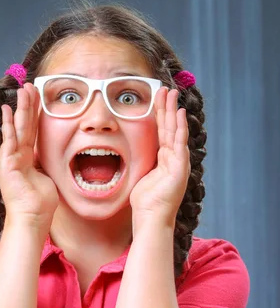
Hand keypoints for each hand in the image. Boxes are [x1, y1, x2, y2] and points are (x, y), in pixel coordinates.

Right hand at [0, 83, 58, 230]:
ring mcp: (12, 160)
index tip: (37, 98)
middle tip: (30, 86)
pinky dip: (9, 126)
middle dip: (28, 106)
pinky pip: (9, 141)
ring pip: (18, 129)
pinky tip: (7, 111)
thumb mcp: (47, 179)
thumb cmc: (40, 205)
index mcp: (28, 160)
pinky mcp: (8, 165)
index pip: (33, 132)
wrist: (32, 219)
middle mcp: (18, 157)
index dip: (35, 115)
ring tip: (21, 90)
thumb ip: (46, 165)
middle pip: (25, 126)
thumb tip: (52, 159)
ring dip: (20, 109)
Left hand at [129, 87, 190, 224]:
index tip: (156, 100)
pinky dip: (180, 127)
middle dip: (167, 108)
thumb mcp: (140, 178)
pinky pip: (179, 142)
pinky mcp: (180, 167)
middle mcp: (173, 159)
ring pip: (175, 131)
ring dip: (173, 111)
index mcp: (163, 161)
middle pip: (169, 128)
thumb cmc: (144, 203)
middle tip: (165, 89)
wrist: (151, 218)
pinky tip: (179, 113)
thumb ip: (141, 165)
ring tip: (171, 93)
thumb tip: (128, 158)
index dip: (159, 116)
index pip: (161, 133)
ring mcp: (178, 162)